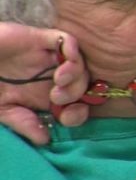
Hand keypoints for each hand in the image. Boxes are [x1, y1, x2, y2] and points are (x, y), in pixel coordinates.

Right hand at [0, 23, 88, 143]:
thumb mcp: (3, 110)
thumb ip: (23, 123)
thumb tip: (45, 140)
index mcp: (46, 96)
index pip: (76, 105)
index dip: (79, 113)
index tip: (68, 117)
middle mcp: (52, 77)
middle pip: (84, 84)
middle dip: (77, 94)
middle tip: (57, 98)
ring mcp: (49, 58)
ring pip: (80, 64)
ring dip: (77, 76)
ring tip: (58, 83)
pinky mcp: (42, 39)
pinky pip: (68, 41)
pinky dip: (73, 53)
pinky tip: (63, 66)